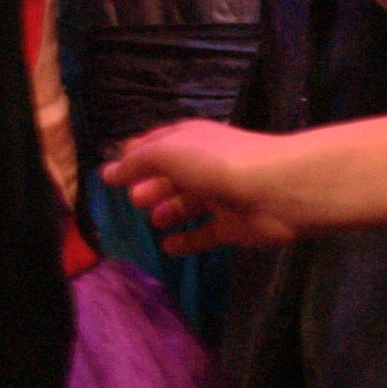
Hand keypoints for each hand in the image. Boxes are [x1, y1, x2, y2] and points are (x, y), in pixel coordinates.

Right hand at [103, 120, 300, 252]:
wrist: (279, 190)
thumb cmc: (216, 163)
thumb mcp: (166, 153)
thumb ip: (134, 164)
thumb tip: (107, 175)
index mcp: (188, 140)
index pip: (154, 146)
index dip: (133, 159)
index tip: (114, 176)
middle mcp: (203, 166)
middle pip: (169, 176)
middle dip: (149, 186)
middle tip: (135, 201)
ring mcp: (220, 197)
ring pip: (186, 205)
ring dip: (167, 212)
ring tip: (154, 221)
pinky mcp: (234, 227)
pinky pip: (204, 234)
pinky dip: (187, 241)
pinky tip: (169, 247)